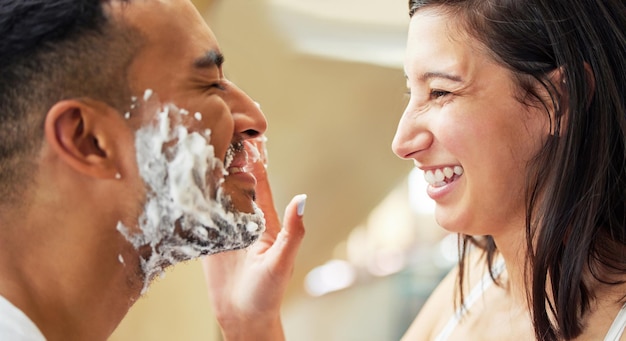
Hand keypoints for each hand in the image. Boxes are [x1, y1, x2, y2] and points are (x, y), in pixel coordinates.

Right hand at [202, 142, 305, 340]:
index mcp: (264, 219)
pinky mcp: (208, 240)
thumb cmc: (267, 294)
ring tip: (197, 144)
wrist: (243, 318)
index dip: (254, 156)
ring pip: (216, 192)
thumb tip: (302, 199)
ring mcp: (224, 227)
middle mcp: (244, 218)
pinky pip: (200, 213)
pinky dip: (194, 196)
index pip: (260, 180)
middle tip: (216, 125)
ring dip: (209, 171)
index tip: (247, 130)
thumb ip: (292, 232)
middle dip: (228, 156)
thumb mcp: (281, 261)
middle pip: (235, 180)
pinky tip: (183, 179)